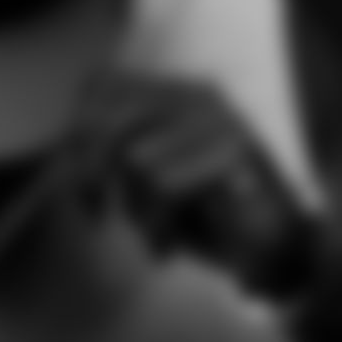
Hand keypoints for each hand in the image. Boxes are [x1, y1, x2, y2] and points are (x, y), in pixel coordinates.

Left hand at [85, 74, 322, 300]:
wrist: (278, 255)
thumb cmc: (204, 218)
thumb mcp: (145, 181)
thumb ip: (108, 158)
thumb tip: (63, 159)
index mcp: (173, 92)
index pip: (100, 86)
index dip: (75, 137)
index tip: (81, 188)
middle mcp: (196, 95)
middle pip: (108, 119)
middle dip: (89, 173)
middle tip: (97, 216)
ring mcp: (219, 121)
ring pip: (134, 160)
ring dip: (135, 212)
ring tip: (155, 234)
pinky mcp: (235, 152)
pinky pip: (164, 187)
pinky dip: (156, 226)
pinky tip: (167, 246)